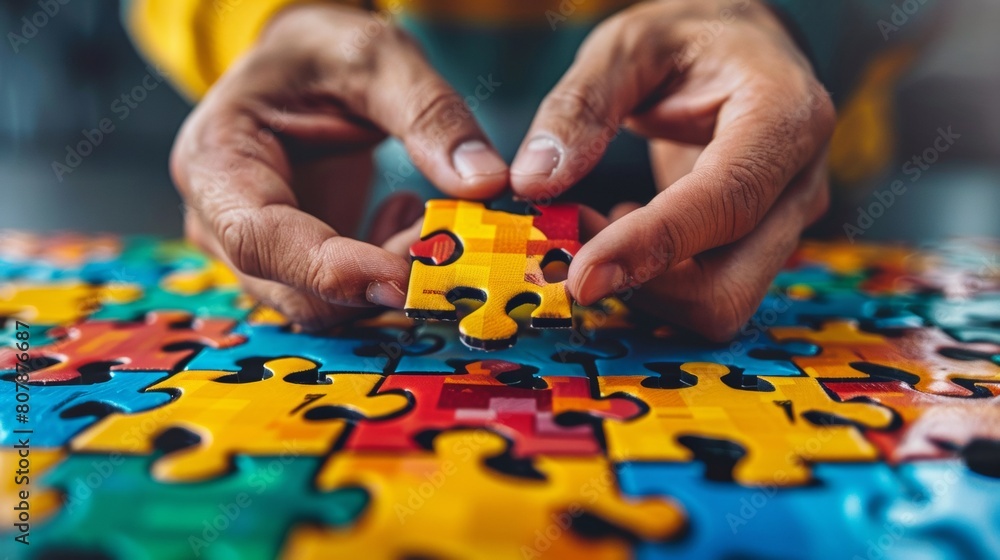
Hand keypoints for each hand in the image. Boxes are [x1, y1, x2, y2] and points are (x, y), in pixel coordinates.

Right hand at [171, 4, 506, 328]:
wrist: (299, 63)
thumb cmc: (322, 51)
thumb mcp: (379, 57)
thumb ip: (430, 115)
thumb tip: (483, 182)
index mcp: (216, 159)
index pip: (261, 239)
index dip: (333, 270)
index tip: (407, 276)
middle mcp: (219, 218)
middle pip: (292, 289)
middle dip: (377, 278)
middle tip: (444, 236)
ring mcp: (251, 250)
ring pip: (320, 305)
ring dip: (387, 278)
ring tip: (424, 213)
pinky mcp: (288, 265)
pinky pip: (338, 298)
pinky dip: (385, 274)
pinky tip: (403, 216)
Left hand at [511, 0, 833, 340]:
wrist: (740, 46)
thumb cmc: (689, 37)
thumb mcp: (628, 44)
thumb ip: (581, 105)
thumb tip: (534, 180)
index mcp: (786, 116)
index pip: (725, 203)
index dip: (651, 247)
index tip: (581, 276)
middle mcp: (799, 182)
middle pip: (729, 286)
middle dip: (642, 283)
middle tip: (571, 238)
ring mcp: (783, 222)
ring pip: (716, 301)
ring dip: (641, 285)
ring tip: (591, 222)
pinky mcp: (757, 245)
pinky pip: (703, 290)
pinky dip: (649, 278)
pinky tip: (617, 225)